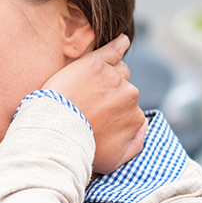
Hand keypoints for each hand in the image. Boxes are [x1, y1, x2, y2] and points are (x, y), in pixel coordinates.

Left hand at [43, 35, 147, 174]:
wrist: (57, 133)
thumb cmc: (83, 149)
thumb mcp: (114, 160)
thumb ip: (135, 145)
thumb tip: (144, 128)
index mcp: (136, 117)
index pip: (130, 109)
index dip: (113, 113)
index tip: (98, 117)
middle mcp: (130, 95)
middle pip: (124, 88)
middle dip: (110, 95)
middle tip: (88, 105)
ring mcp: (113, 77)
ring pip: (117, 71)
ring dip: (109, 76)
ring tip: (91, 84)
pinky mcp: (95, 63)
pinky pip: (114, 49)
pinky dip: (119, 45)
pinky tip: (122, 42)